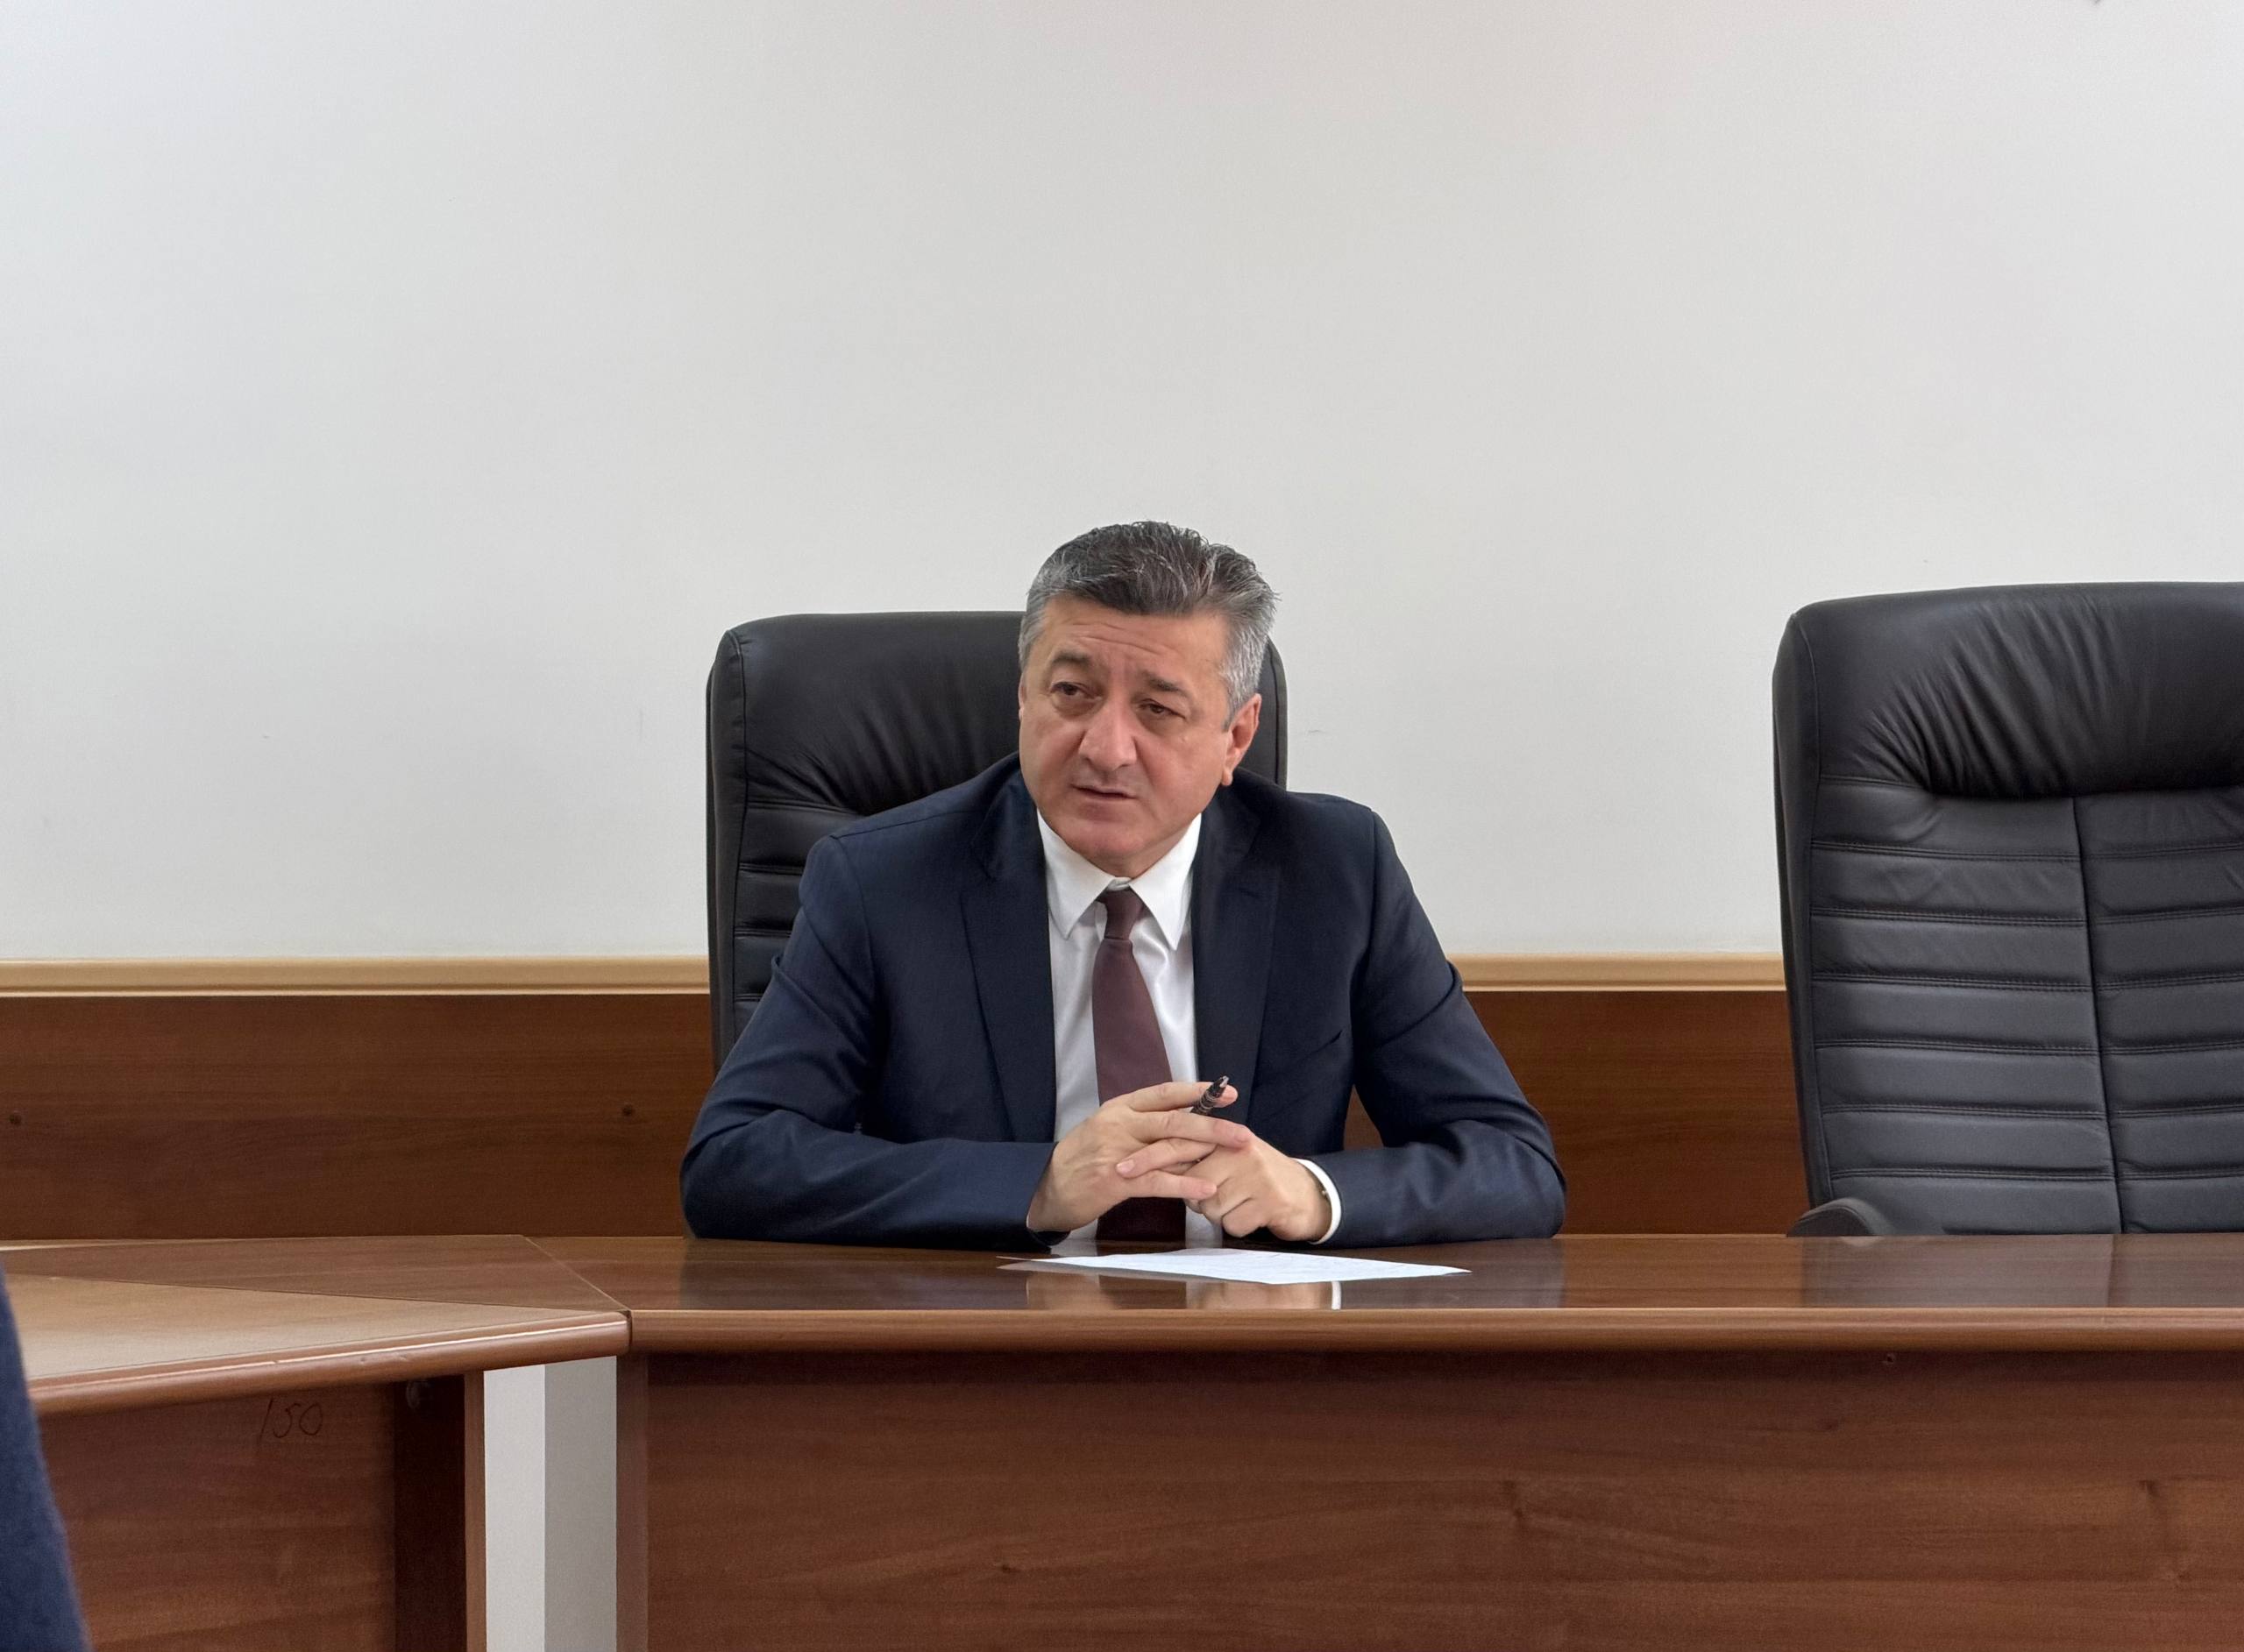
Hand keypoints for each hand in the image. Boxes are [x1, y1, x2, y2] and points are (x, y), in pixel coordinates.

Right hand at [1027, 1080, 1245, 1233]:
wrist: (1046, 1187)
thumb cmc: (1082, 1158)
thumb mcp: (1108, 1128)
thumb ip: (1141, 1123)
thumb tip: (1183, 1119)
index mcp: (1120, 1108)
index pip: (1164, 1092)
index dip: (1197, 1092)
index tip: (1227, 1093)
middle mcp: (1120, 1124)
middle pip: (1174, 1119)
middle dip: (1212, 1124)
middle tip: (1242, 1131)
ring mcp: (1118, 1152)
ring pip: (1168, 1147)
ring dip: (1204, 1152)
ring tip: (1234, 1154)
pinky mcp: (1115, 1181)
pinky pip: (1157, 1182)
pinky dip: (1184, 1185)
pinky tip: (1206, 1188)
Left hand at [1141, 1129, 1328, 1241]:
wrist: (1307, 1194)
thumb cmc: (1258, 1177)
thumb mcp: (1229, 1159)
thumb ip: (1198, 1156)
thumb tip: (1157, 1164)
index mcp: (1229, 1137)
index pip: (1182, 1143)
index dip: (1149, 1157)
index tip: (1121, 1169)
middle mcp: (1243, 1152)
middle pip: (1193, 1178)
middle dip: (1181, 1190)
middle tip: (1159, 1190)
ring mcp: (1258, 1176)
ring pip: (1210, 1205)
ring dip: (1217, 1212)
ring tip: (1236, 1203)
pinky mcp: (1270, 1202)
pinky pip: (1232, 1223)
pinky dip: (1236, 1226)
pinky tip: (1249, 1216)